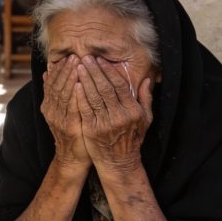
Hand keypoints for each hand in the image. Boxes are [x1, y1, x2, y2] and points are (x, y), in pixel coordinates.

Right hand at [40, 55, 91, 171]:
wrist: (72, 157)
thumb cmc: (72, 132)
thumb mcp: (62, 111)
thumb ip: (56, 93)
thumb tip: (45, 73)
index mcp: (48, 105)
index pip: (52, 82)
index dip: (59, 69)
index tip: (67, 56)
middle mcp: (51, 110)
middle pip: (56, 85)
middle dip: (65, 69)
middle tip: (74, 55)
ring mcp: (58, 119)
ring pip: (63, 93)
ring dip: (70, 77)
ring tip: (77, 64)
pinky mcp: (69, 126)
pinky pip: (71, 107)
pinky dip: (74, 94)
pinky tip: (80, 84)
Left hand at [75, 56, 153, 173]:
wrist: (119, 163)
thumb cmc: (131, 139)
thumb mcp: (145, 120)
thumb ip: (146, 99)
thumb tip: (146, 80)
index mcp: (133, 111)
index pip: (119, 85)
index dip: (108, 71)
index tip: (100, 60)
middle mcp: (120, 116)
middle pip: (105, 88)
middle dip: (94, 71)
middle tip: (85, 57)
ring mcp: (106, 123)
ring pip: (94, 96)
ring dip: (85, 79)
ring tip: (77, 66)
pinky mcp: (92, 130)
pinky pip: (85, 110)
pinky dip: (80, 96)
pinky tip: (75, 85)